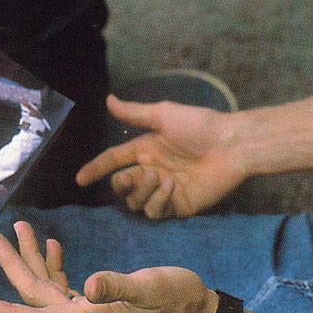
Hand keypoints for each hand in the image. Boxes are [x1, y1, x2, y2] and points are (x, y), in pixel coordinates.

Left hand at [0, 221, 218, 312]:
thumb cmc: (179, 301)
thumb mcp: (151, 288)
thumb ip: (120, 287)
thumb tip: (89, 285)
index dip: (8, 311)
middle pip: (38, 295)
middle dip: (15, 264)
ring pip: (51, 290)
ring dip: (34, 261)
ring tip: (22, 229)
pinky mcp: (101, 309)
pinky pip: (67, 290)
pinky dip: (56, 267)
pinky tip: (54, 247)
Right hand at [75, 96, 247, 218]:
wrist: (232, 146)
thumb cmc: (200, 126)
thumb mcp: (164, 115)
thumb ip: (134, 113)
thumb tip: (109, 100)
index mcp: (146, 149)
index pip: (114, 160)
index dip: (96, 169)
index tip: (80, 179)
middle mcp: (153, 170)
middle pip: (123, 187)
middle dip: (122, 184)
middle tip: (131, 176)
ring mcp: (165, 190)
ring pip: (137, 202)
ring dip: (143, 192)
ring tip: (161, 178)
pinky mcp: (179, 206)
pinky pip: (156, 212)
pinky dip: (159, 201)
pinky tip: (172, 187)